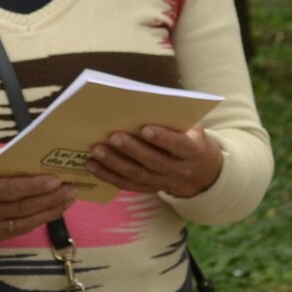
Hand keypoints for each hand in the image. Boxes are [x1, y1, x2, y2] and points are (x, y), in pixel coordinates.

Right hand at [0, 150, 77, 241]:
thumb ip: (7, 158)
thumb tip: (38, 155)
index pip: (11, 190)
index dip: (35, 187)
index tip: (56, 180)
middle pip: (22, 208)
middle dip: (50, 199)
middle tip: (71, 189)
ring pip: (25, 222)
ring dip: (51, 211)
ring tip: (69, 198)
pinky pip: (21, 228)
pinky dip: (40, 219)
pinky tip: (55, 208)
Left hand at [88, 125, 222, 198]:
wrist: (199, 170)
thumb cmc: (188, 136)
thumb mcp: (190, 125)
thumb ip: (173, 117)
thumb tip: (144, 102)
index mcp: (192, 150)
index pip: (179, 145)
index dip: (163, 138)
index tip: (145, 129)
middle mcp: (178, 170)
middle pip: (153, 161)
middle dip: (131, 149)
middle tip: (112, 136)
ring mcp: (163, 182)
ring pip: (137, 175)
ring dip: (114, 163)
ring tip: (96, 151)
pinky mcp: (149, 189)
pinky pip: (127, 185)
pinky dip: (108, 176)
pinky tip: (93, 166)